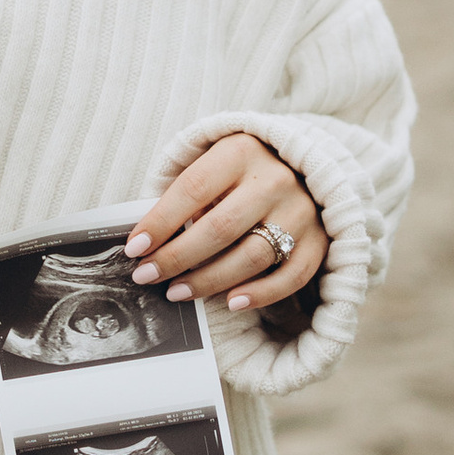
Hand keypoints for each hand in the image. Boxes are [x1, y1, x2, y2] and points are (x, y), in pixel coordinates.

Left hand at [125, 131, 323, 315]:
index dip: (160, 222)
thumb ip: (187, 191)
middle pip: (220, 228)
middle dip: (177, 258)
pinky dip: (260, 294)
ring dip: (209, 281)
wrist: (309, 166)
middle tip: (147, 277)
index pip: (192, 189)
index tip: (134, 249)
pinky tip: (230, 302)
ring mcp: (301, 212)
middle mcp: (274, 180)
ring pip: (252, 256)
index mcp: (240, 152)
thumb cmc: (244, 169)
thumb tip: (146, 239)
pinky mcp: (319, 241)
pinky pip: (290, 276)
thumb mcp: (215, 162)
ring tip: (176, 292)